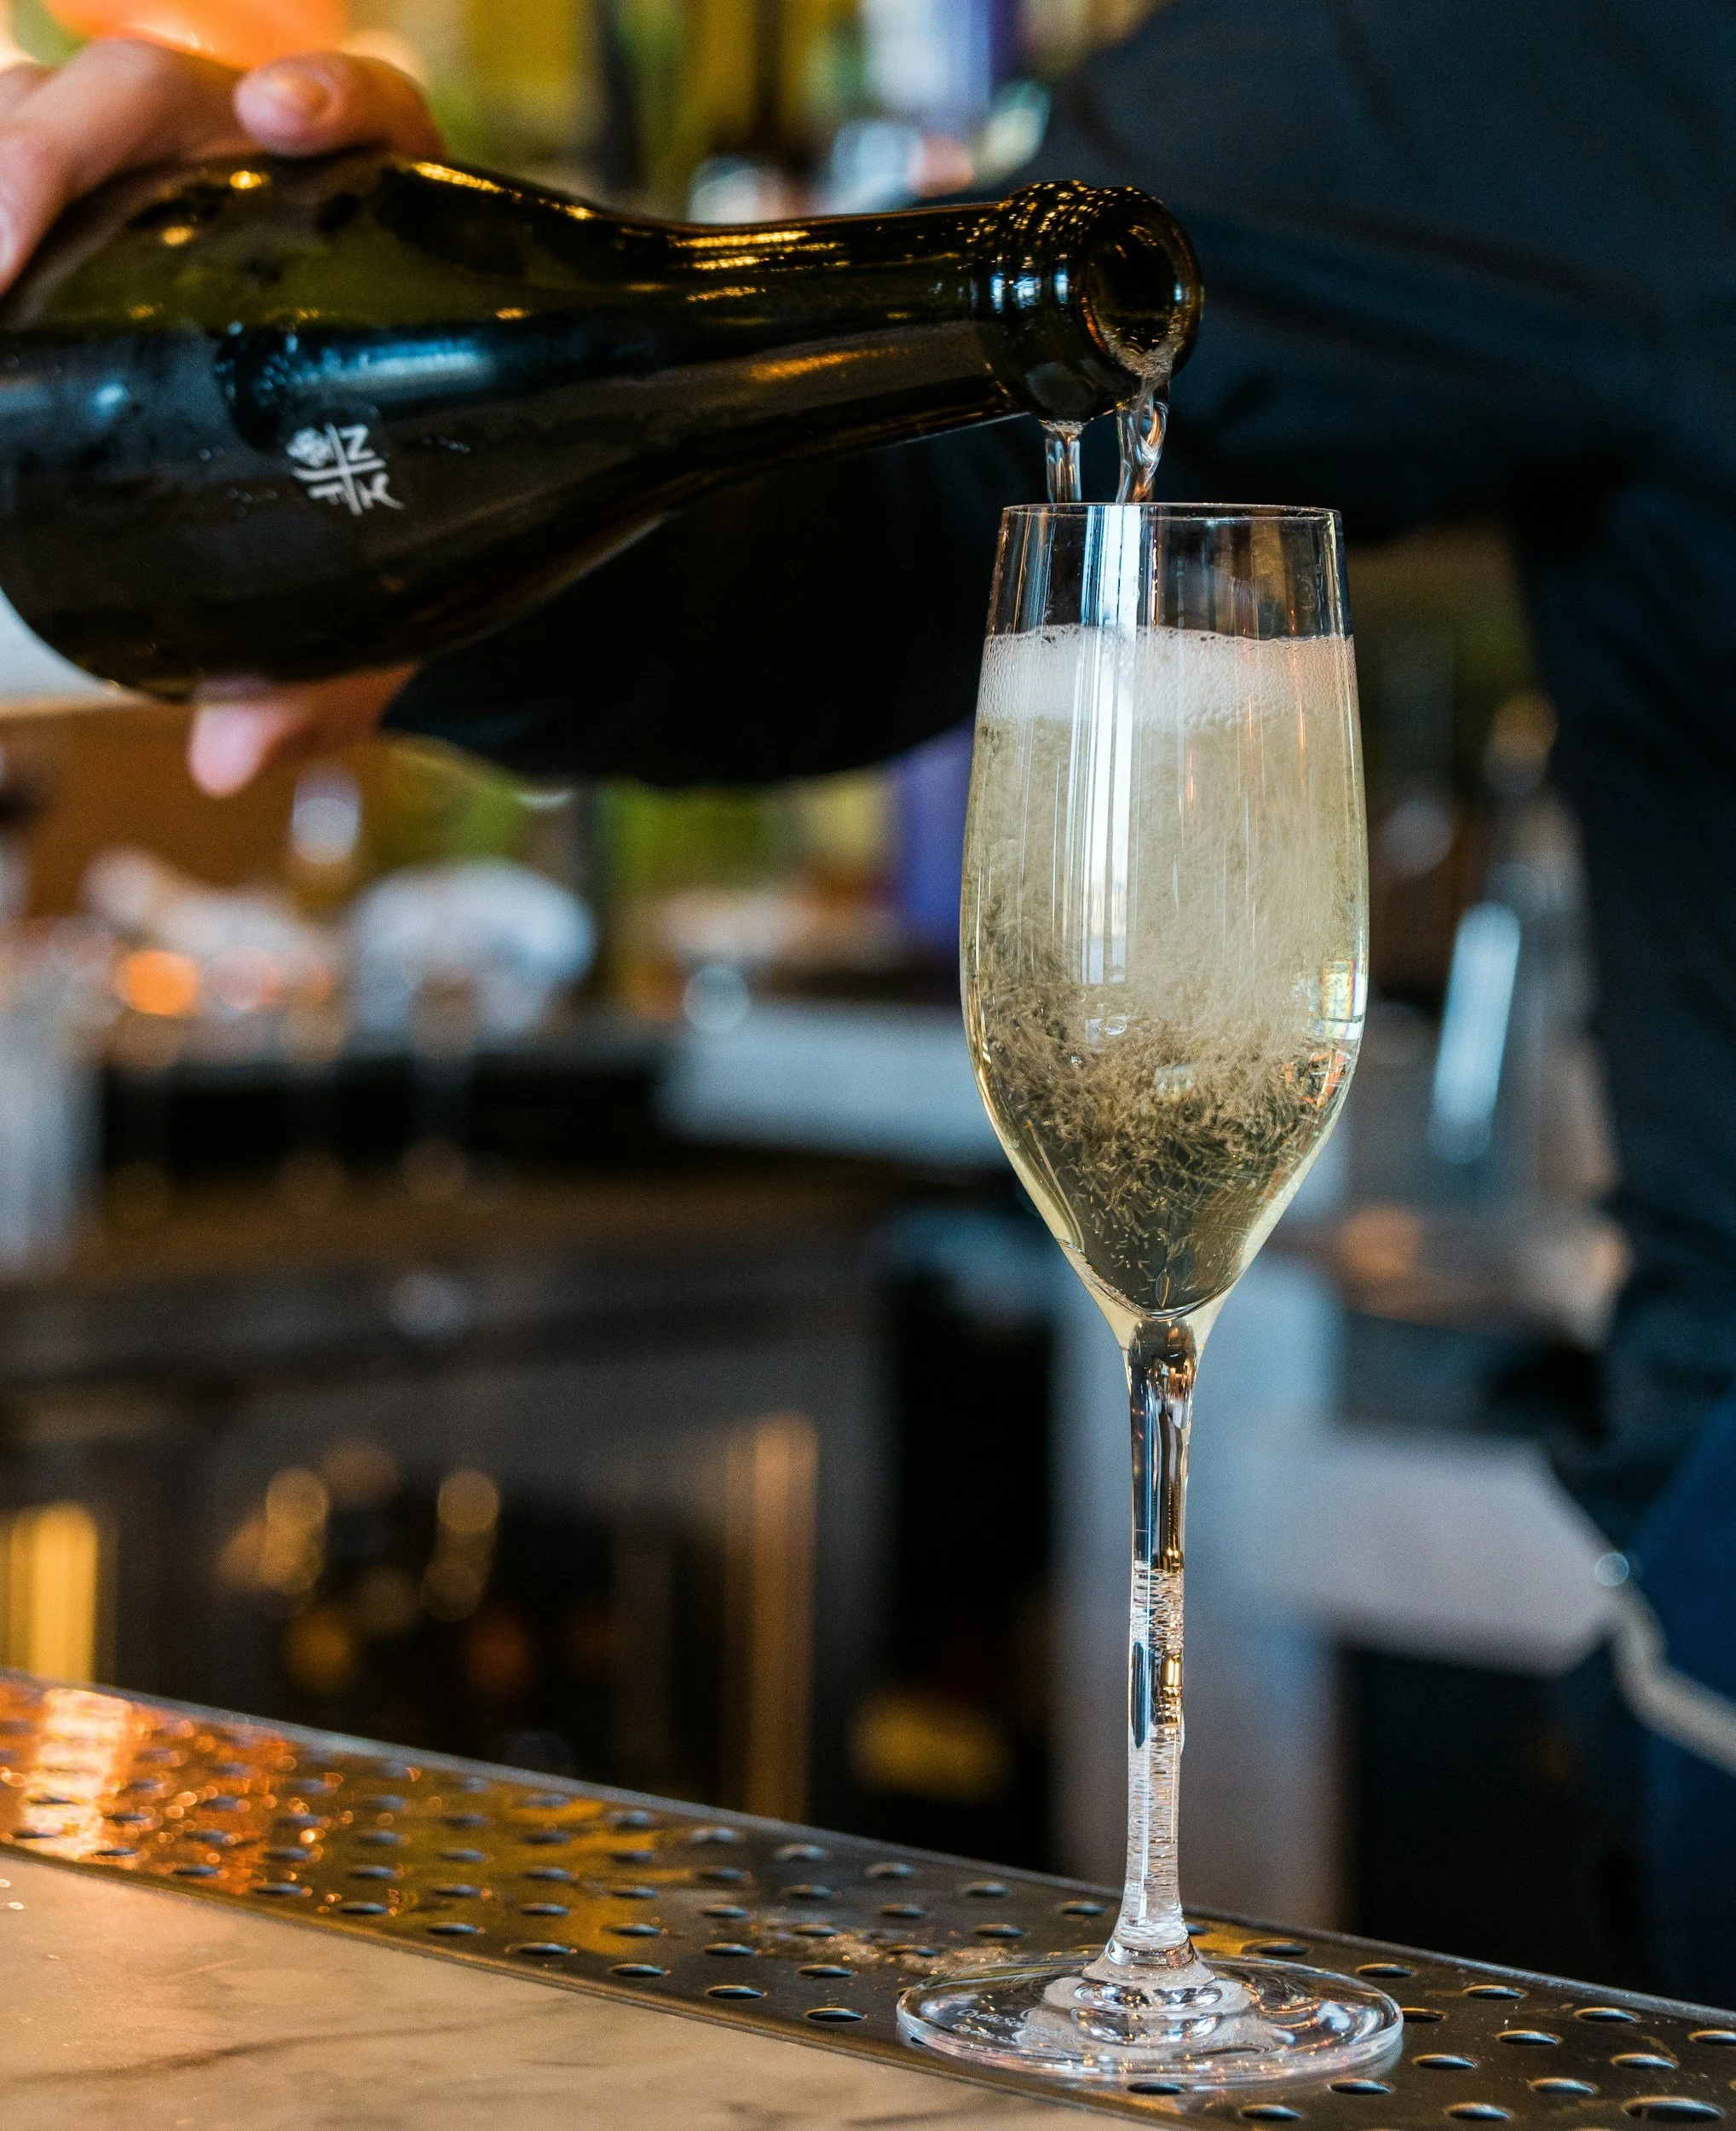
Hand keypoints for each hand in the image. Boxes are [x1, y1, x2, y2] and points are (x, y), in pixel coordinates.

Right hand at [0, 40, 442, 785]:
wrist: (379, 533)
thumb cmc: (389, 544)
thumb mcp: (371, 616)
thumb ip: (314, 679)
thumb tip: (227, 758)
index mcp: (373, 222)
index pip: (360, 104)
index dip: (323, 93)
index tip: (281, 122)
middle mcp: (259, 175)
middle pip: (155, 93)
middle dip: (61, 142)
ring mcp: (161, 187)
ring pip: (54, 108)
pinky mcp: (87, 223)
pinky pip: (19, 168)